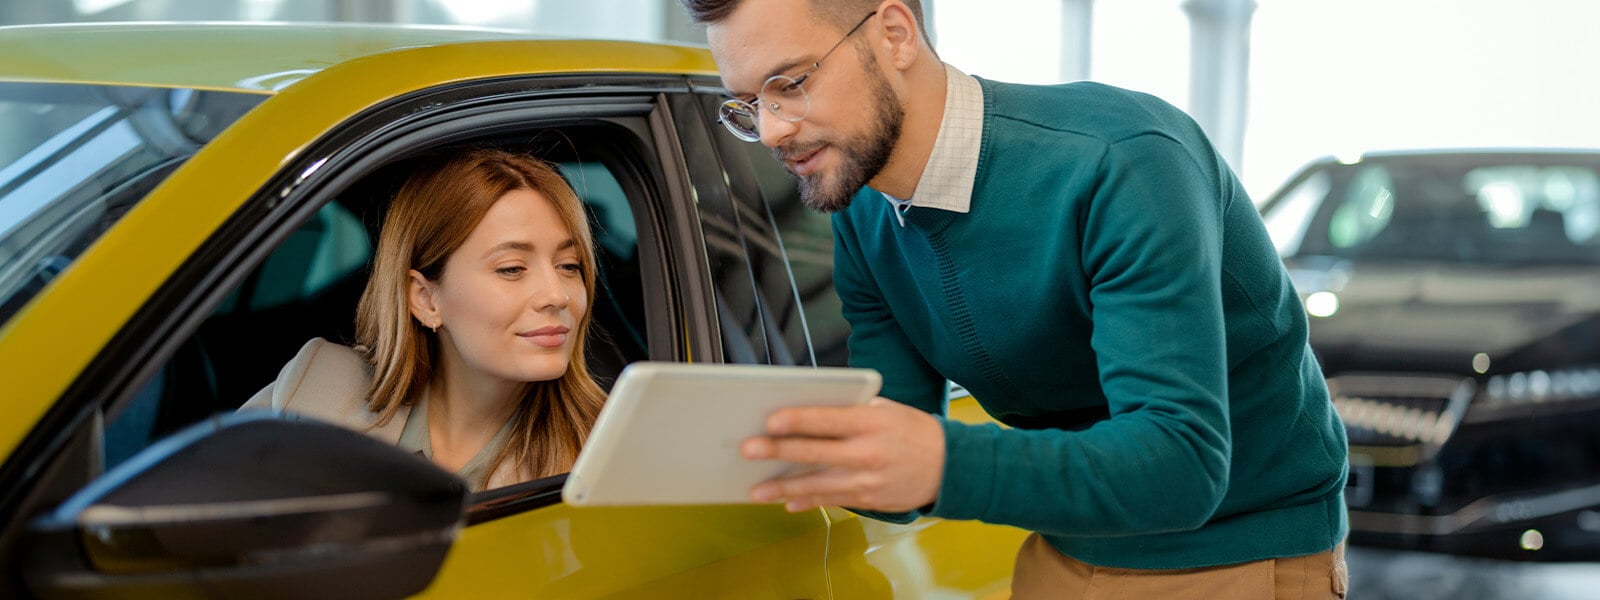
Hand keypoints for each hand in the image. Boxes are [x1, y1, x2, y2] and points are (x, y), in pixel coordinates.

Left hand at [742, 397, 944, 511]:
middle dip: (777, 451)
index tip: (770, 420)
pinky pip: (830, 500)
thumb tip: (808, 412)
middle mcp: (866, 453)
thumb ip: (850, 410)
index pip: (827, 420)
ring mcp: (866, 480)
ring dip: (782, 487)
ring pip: (816, 484)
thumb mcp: (886, 409)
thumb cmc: (914, 432)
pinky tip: (786, 501)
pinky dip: (806, 501)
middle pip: (814, 452)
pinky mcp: (867, 500)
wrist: (950, 468)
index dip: (796, 420)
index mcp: (871, 423)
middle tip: (749, 449)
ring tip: (756, 489)